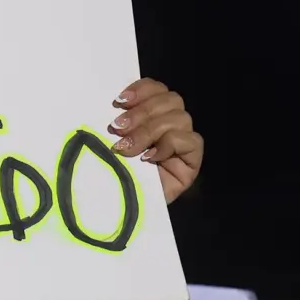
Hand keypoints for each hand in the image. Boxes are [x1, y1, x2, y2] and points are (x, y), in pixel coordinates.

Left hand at [109, 78, 201, 203]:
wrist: (116, 211)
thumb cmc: (109, 175)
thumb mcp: (108, 142)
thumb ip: (117, 121)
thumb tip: (113, 103)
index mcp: (151, 115)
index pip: (157, 89)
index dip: (142, 89)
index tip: (118, 101)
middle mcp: (170, 125)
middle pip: (171, 99)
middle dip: (142, 112)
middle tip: (117, 129)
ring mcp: (183, 143)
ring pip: (180, 117)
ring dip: (149, 131)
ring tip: (127, 149)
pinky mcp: (192, 161)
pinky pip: (190, 140)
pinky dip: (168, 145)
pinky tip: (149, 159)